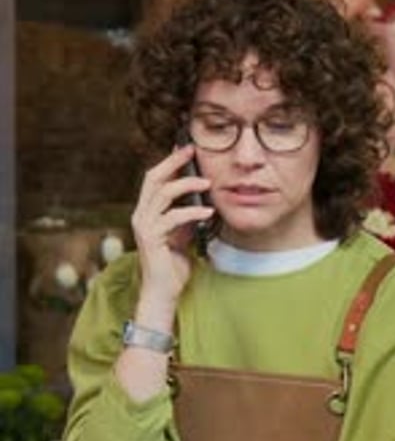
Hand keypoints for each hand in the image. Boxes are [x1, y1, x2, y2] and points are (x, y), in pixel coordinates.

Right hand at [131, 144, 213, 307]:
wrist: (163, 292)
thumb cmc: (172, 266)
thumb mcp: (183, 236)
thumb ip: (186, 218)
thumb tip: (200, 202)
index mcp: (147, 212)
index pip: (154, 179)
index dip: (169, 162)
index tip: (186, 148)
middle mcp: (141, 215)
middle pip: (153, 178)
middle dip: (173, 162)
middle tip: (192, 151)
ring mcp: (144, 226)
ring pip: (163, 194)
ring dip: (187, 185)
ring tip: (208, 184)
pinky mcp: (151, 238)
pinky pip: (173, 217)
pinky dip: (192, 212)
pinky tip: (208, 213)